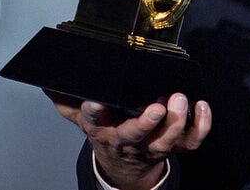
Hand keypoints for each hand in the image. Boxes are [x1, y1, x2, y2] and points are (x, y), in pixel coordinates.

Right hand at [48, 91, 210, 189]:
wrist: (126, 166)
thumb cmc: (109, 132)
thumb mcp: (85, 119)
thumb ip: (68, 101)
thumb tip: (48, 83)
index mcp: (104, 129)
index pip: (95, 120)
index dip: (95, 112)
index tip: (95, 101)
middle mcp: (129, 140)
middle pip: (136, 135)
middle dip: (146, 122)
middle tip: (157, 105)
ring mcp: (154, 144)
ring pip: (166, 139)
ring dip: (176, 122)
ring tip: (180, 99)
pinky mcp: (175, 146)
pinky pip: (191, 141)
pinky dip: (201, 126)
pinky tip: (202, 106)